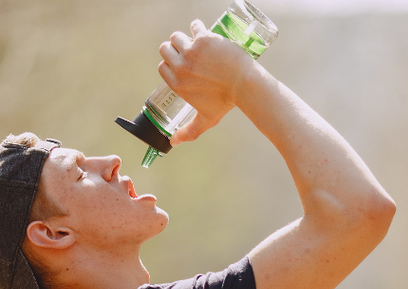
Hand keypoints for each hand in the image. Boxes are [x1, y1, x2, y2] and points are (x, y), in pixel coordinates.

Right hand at [157, 19, 255, 144]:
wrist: (245, 85)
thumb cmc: (226, 103)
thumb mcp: (205, 119)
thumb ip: (189, 132)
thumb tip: (173, 143)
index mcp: (178, 84)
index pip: (162, 67)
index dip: (170, 64)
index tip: (180, 63)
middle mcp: (181, 67)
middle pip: (165, 50)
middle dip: (173, 49)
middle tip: (187, 51)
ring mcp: (191, 52)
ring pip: (177, 37)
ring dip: (184, 37)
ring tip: (194, 40)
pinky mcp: (204, 39)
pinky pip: (194, 26)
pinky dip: (197, 27)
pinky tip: (201, 30)